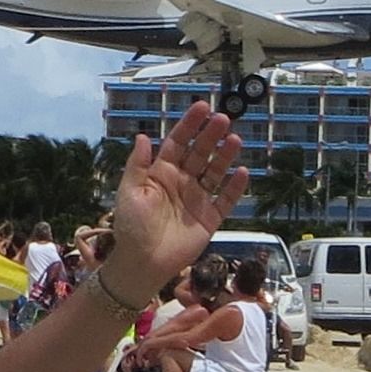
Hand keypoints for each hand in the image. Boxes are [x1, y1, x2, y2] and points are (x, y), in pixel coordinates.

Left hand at [105, 102, 247, 290]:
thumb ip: (138, 165)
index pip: (178, 143)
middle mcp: (182, 183)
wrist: (142, 264)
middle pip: (200, 153)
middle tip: (223, 119)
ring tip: (234, 140)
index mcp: (161, 174)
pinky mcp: (209, 219)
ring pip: (215, 172)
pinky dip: (234, 187)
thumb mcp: (129, 192)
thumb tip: (143, 136)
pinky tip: (241, 172)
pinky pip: (226, 200)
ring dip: (225, 156)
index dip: (190, 125)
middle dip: (211, 136)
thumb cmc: (131, 228)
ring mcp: (197, 200)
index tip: (202, 107)